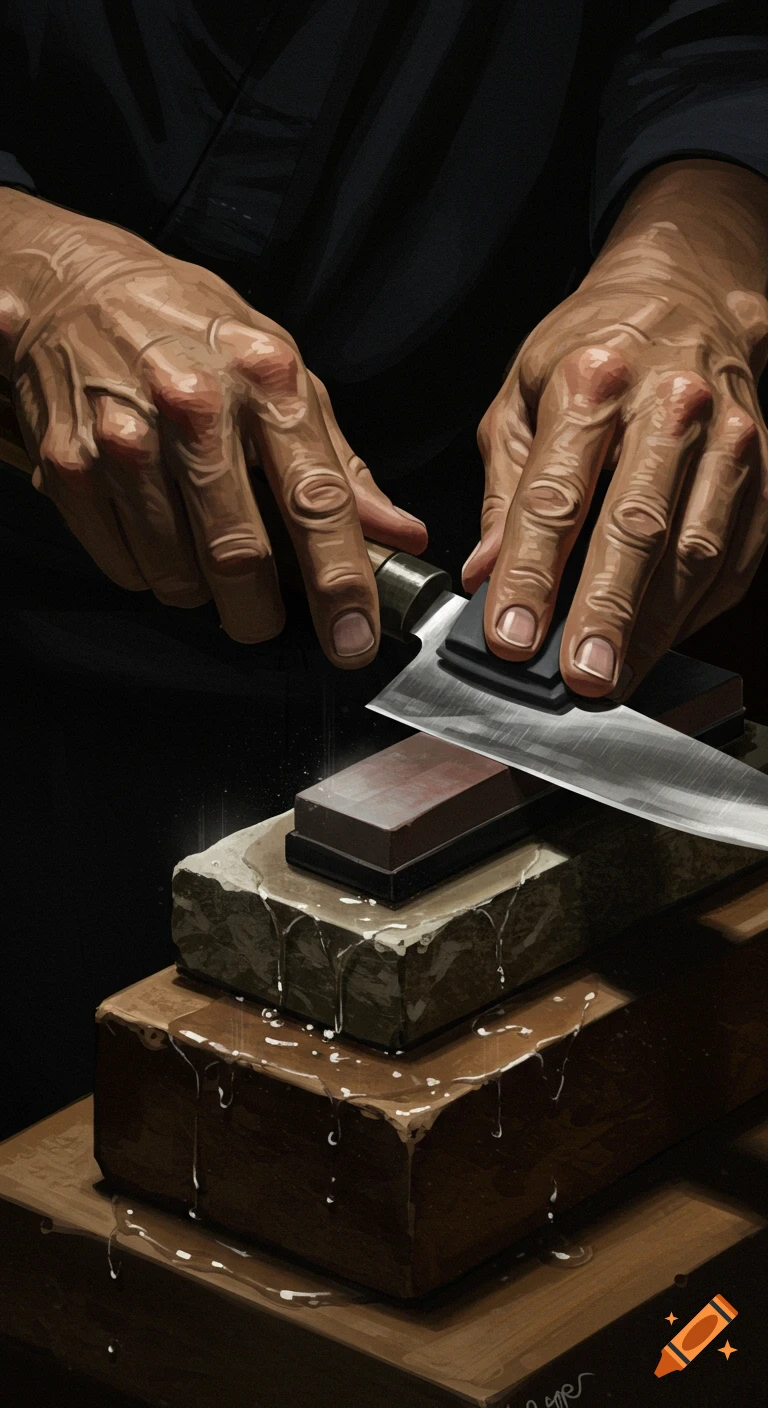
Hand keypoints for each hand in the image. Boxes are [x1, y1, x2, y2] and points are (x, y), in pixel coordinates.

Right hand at [0, 189, 425, 663]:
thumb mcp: (281, 370)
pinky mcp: (71, 466)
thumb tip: (399, 534)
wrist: (73, 287)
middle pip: (239, 556)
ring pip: (178, 574)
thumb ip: (340, 461)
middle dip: (260, 613)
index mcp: (266, 378)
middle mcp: (195, 408)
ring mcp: (126, 438)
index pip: (315, 501)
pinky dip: (150, 571)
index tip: (354, 640)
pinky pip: (125, 566)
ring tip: (200, 550)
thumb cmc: (192, 331)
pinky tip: (155, 528)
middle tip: (265, 619)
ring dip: (201, 591)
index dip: (339, 583)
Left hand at [464, 160, 767, 698]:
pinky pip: (735, 555)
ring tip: (616, 677)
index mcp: (592, 380)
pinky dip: (696, 608)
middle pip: (638, 525)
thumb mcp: (520, 401)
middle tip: (582, 677)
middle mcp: (669, 405)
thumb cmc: (591, 353)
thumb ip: (505, 493)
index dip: (531, 574)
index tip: (511, 636)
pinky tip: (660, 640)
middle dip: (607, 611)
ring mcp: (728, 437)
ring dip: (656, 626)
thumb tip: (486, 574)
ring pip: (695, 549)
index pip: (556, 495)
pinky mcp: (764, 469)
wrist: (688, 296)